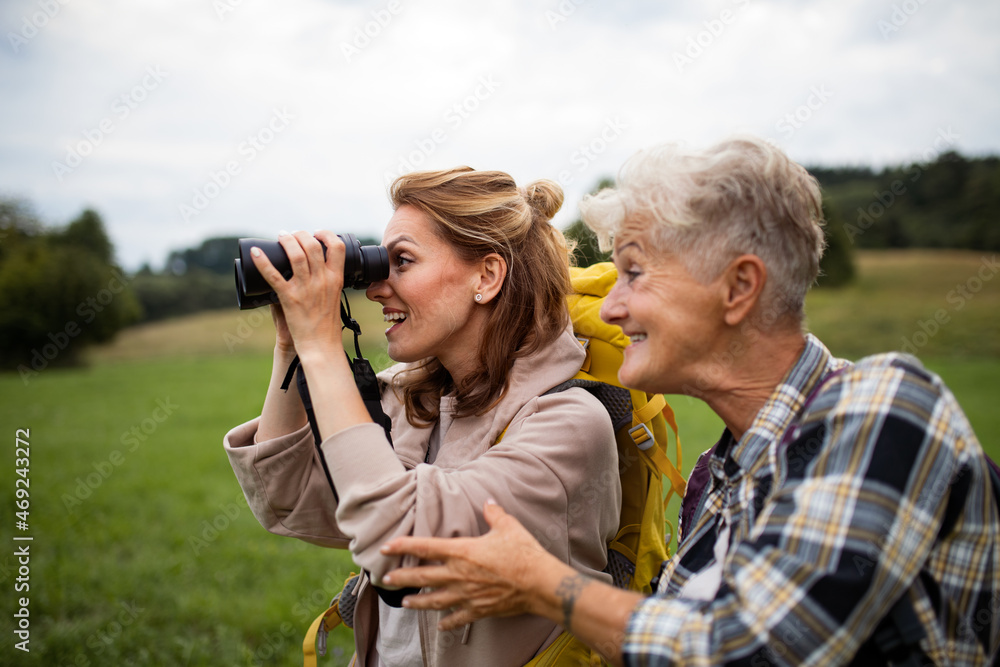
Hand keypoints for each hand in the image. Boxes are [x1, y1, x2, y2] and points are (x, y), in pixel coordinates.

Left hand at [250, 231, 345, 357]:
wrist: (321, 345)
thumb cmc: (327, 325)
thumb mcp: (334, 298)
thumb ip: (325, 282)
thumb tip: (311, 268)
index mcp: (336, 279)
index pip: (337, 248)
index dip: (326, 234)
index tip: (317, 233)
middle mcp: (322, 281)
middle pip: (312, 246)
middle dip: (301, 234)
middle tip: (292, 234)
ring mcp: (306, 289)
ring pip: (296, 255)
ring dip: (286, 241)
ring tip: (281, 236)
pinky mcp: (290, 298)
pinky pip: (273, 276)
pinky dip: (262, 262)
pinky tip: (255, 252)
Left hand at [380, 500, 550, 630]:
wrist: (539, 584)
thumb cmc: (523, 553)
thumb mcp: (508, 526)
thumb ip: (494, 514)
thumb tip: (488, 501)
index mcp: (462, 551)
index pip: (425, 547)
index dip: (403, 546)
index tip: (387, 547)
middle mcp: (459, 575)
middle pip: (423, 576)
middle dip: (402, 578)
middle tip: (386, 580)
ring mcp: (467, 595)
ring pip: (435, 601)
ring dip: (418, 602)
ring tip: (405, 603)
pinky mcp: (479, 609)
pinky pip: (458, 618)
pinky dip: (448, 622)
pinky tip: (440, 625)